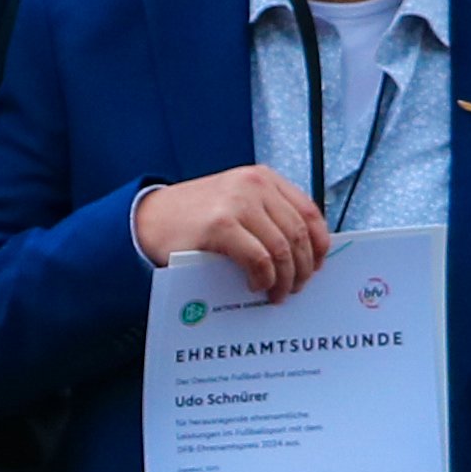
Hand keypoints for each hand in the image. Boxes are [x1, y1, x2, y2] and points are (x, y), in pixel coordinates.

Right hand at [131, 165, 331, 300]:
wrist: (151, 217)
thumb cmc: (195, 216)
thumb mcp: (237, 201)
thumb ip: (267, 214)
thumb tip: (302, 251)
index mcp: (263, 178)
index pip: (309, 212)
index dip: (319, 244)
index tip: (317, 265)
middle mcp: (254, 186)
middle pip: (298, 233)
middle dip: (304, 267)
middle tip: (297, 287)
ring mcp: (237, 204)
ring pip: (283, 248)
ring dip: (286, 278)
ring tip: (278, 293)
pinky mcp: (221, 226)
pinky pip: (259, 259)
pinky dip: (264, 278)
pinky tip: (257, 286)